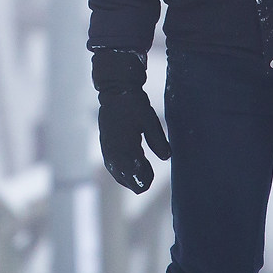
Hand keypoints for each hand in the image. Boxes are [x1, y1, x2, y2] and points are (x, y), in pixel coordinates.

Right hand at [93, 50, 170, 193]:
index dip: (146, 179)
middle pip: (127, 180)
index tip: (152, 172)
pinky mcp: (105, 147)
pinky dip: (123, 169)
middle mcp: (113, 154)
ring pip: (119, 175)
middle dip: (139, 178)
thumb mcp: (150, 121)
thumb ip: (158, 141)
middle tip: (149, 169)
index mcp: (124, 149)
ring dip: (131, 174)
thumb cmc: (133, 104)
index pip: (135, 178)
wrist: (115, 91)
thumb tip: (166, 157)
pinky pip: (113, 167)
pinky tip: (133, 162)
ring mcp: (107, 151)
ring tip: (143, 165)